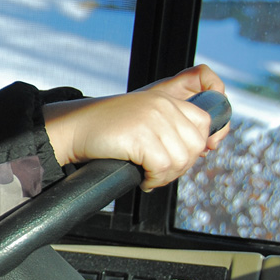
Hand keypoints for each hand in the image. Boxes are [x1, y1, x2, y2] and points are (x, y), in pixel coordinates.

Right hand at [43, 64, 230, 191]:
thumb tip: (202, 149)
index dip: (199, 145)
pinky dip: (154, 179)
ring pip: (181, 159)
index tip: (183, 159)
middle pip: (196, 144)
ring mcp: (153, 119)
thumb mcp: (143, 117)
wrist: (75, 127)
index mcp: (166, 99)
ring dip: (166, 175)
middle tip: (160, 172)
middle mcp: (163, 106)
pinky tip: (141, 178)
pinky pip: (163, 167)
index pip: (204, 122)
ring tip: (149, 176)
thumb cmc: (105, 128)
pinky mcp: (141, 136)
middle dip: (181, 165)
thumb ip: (169, 125)